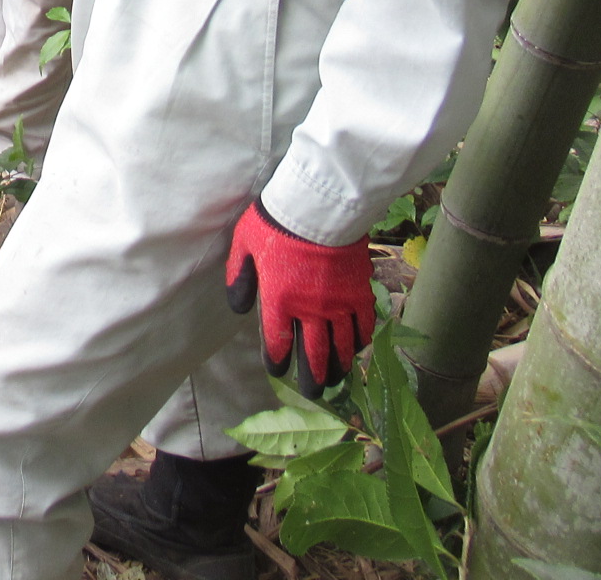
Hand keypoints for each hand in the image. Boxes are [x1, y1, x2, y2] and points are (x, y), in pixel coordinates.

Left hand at [225, 200, 375, 395]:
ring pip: (341, 346)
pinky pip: (363, 325)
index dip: (277, 360)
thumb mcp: (243, 245)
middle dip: (312, 377)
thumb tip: (237, 307)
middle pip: (313, 353)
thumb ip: (238, 278)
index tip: (277, 370)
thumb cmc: (276, 223)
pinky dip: (360, 341)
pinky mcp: (360, 293)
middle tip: (313, 392)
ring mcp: (339, 304)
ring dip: (338, 366)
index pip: (277, 341)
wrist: (319, 208)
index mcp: (279, 300)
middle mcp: (310, 310)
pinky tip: (357, 348)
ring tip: (336, 380)